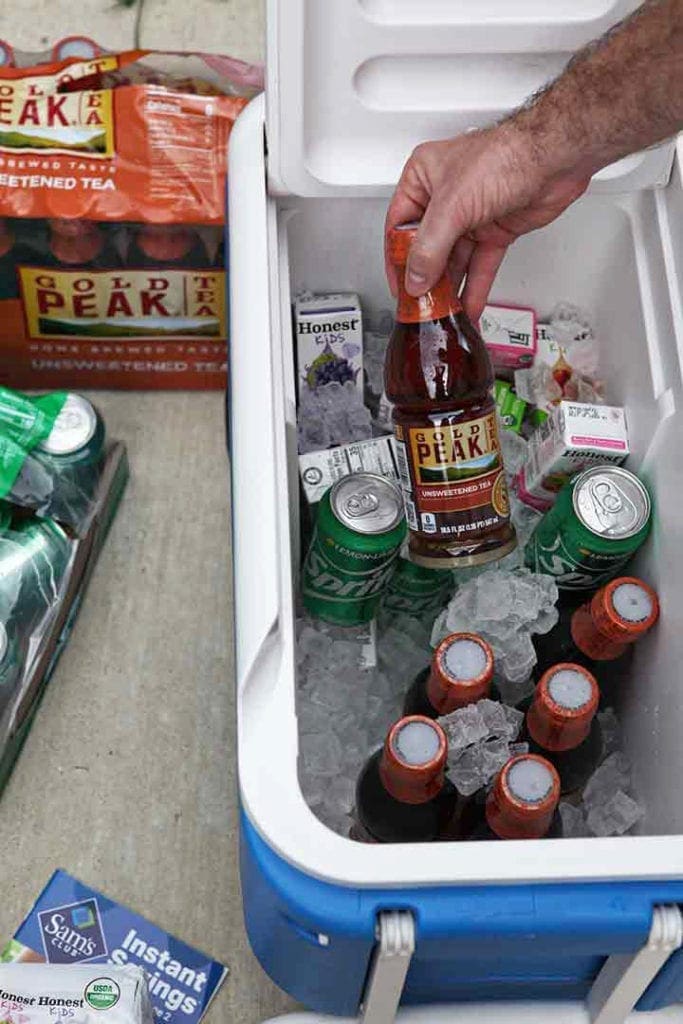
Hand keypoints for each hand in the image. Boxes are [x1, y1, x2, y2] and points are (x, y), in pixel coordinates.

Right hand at [385, 125, 590, 320]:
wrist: (554, 158)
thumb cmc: (505, 157)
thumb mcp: (452, 205)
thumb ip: (429, 248)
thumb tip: (415, 278)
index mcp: (423, 178)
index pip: (399, 226)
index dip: (397, 259)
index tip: (400, 286)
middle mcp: (445, 197)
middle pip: (427, 247)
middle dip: (426, 279)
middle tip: (421, 304)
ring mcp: (471, 215)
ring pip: (454, 260)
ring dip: (450, 288)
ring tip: (443, 312)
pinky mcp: (495, 229)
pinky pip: (480, 264)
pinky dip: (475, 287)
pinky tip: (468, 306)